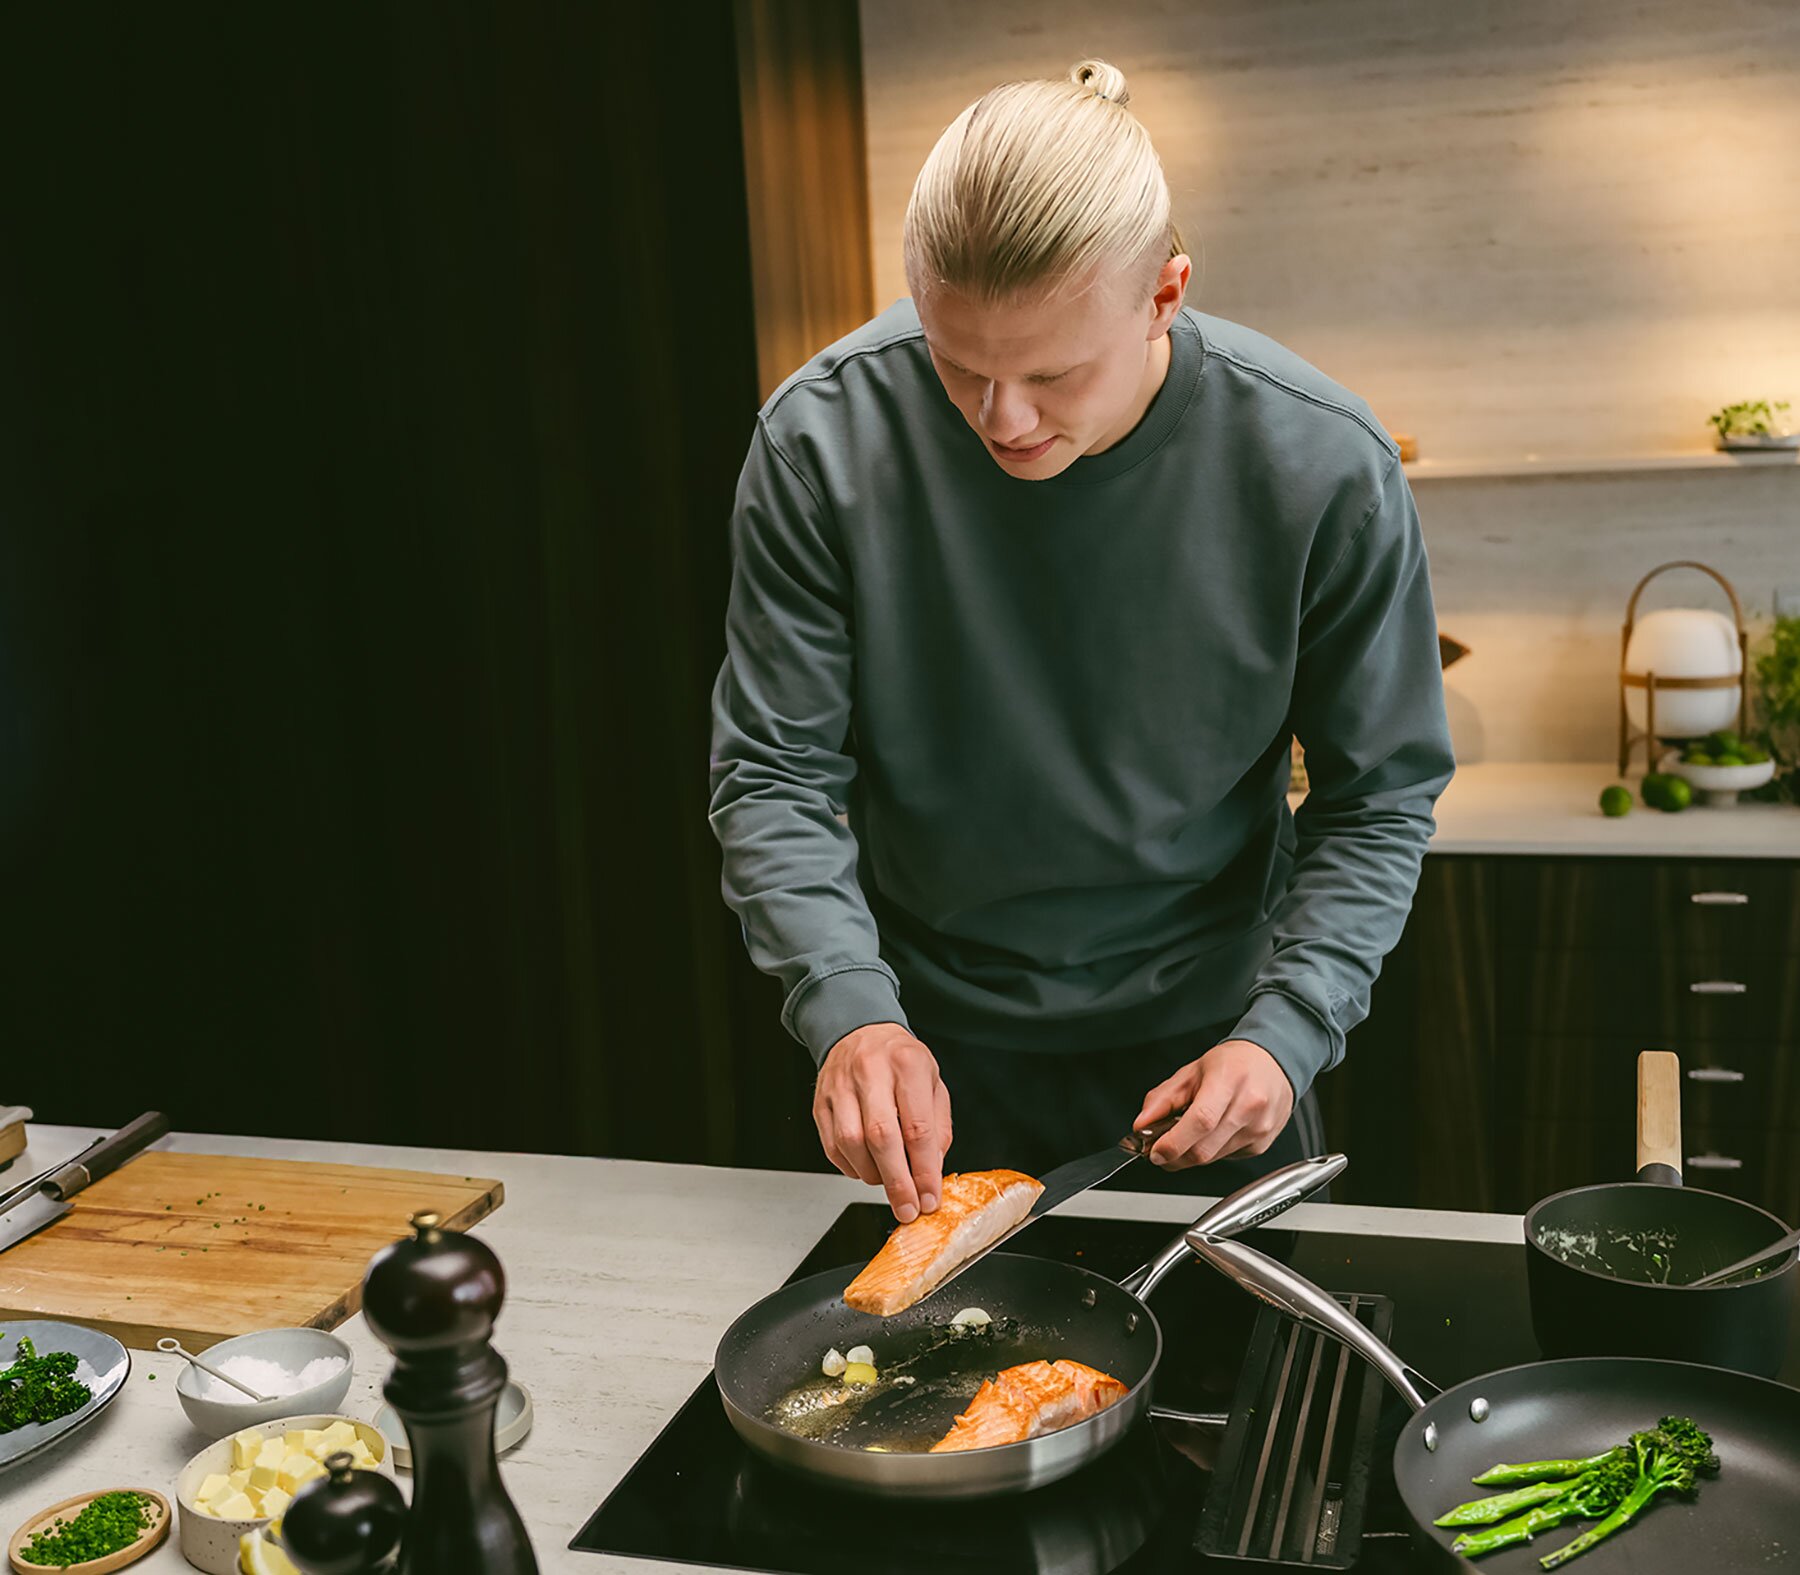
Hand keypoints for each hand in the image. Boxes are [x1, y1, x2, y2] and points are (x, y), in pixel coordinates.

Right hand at [814, 1022, 952, 1222]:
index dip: (924, 1170)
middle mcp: (870, 1072)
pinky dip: (851, 1167)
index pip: (917, 1127)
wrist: (860, 1032)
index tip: (929, 1198)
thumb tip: (932, 1171)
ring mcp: (840, 1087)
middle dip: (897, 1182)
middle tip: (907, 1208)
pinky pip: (832, 1147)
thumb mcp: (933, 1083)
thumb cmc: (900, 1061)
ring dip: (873, 1175)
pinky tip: (867, 1167)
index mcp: (907, 1064)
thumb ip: (937, 1128)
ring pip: (851, 1143)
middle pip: (881, 1137)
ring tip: (889, 1181)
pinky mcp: (820, 1103)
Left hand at [1131, 1039, 1294, 1169]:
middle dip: (1175, 1156)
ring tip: (1188, 1134)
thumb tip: (1142, 1126)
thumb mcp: (1191, 1071)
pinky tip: (1214, 1133)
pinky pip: (1227, 1158)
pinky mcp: (1262, 1145)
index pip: (1200, 1120)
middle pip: (1205, 1148)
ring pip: (1214, 1158)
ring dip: (1192, 1154)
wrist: (1273, 1063)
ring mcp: (1259, 1128)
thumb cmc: (1233, 1064)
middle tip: (1161, 1150)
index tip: (1155, 1152)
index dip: (1174, 1143)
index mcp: (1229, 1081)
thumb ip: (1162, 1099)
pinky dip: (1212, 1152)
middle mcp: (1249, 1106)